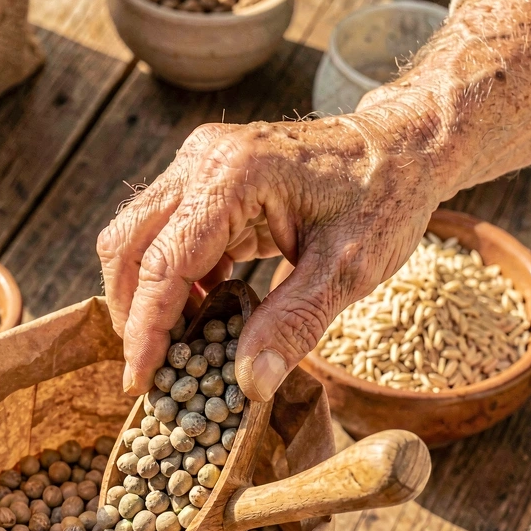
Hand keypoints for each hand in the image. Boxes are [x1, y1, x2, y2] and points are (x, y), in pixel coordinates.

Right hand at [96, 110, 445, 401]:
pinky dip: (173, 279)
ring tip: (182, 342)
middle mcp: (204, 161)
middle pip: (127, 243)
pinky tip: (206, 309)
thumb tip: (247, 385)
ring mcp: (200, 164)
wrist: (404, 145)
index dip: (146, 329)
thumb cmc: (385, 197)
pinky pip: (167, 233)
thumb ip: (294, 324)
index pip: (163, 263)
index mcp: (235, 176)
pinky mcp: (206, 177)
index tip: (141, 380)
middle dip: (130, 311)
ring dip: (148, 296)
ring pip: (137, 237)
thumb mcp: (349, 269)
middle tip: (151, 367)